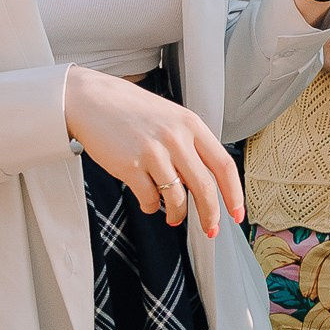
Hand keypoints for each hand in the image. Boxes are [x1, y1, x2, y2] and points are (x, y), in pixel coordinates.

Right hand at [64, 67, 239, 234]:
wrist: (92, 100)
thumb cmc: (131, 110)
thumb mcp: (172, 117)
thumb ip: (191, 144)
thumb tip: (205, 180)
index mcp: (192, 125)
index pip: (224, 165)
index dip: (234, 194)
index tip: (237, 212)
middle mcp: (176, 138)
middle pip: (205, 187)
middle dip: (210, 215)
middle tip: (210, 229)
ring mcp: (153, 152)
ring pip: (177, 198)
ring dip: (177, 214)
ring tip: (173, 216)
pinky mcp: (130, 165)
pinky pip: (149, 198)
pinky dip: (150, 206)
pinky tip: (148, 202)